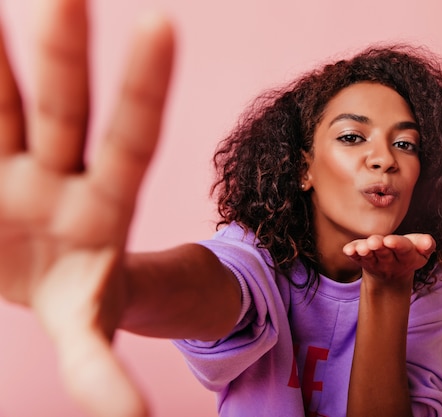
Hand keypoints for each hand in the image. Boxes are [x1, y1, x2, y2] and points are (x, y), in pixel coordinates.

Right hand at [0, 1, 173, 415]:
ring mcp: (12, 163)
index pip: (132, 138)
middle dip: (62, 54)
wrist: (35, 275)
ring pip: (3, 100)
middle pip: (63, 108)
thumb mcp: (87, 332)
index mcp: (102, 204)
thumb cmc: (75, 296)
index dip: (145, 88)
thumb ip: (103, 371)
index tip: (162, 25)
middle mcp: (58, 171)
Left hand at [343, 234, 434, 288]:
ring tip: (362, 247)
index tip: (390, 240)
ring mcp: (374, 263)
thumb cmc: (407, 253)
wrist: (391, 274)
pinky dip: (352, 254)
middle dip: (379, 247)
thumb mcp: (420, 249)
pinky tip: (348, 250)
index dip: (398, 245)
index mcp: (408, 257)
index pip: (404, 250)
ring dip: (365, 252)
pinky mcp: (361, 261)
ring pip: (369, 257)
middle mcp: (390, 262)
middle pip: (385, 254)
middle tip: (374, 241)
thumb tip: (428, 242)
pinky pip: (356, 259)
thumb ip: (425, 244)